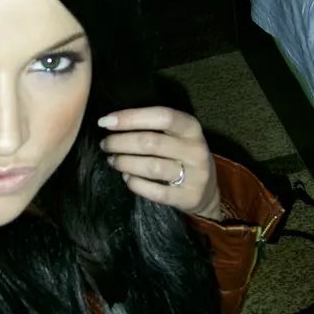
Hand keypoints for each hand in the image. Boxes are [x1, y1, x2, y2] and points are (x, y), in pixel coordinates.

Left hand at [98, 107, 220, 219]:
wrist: (208, 190)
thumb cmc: (182, 154)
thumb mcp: (178, 135)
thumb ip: (154, 126)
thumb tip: (113, 122)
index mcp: (191, 127)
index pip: (161, 116)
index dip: (131, 117)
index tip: (105, 122)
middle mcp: (196, 149)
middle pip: (151, 142)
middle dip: (120, 142)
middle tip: (105, 144)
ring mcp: (194, 175)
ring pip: (151, 167)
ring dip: (125, 163)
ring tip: (112, 160)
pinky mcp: (188, 197)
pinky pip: (155, 191)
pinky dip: (136, 184)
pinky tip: (127, 178)